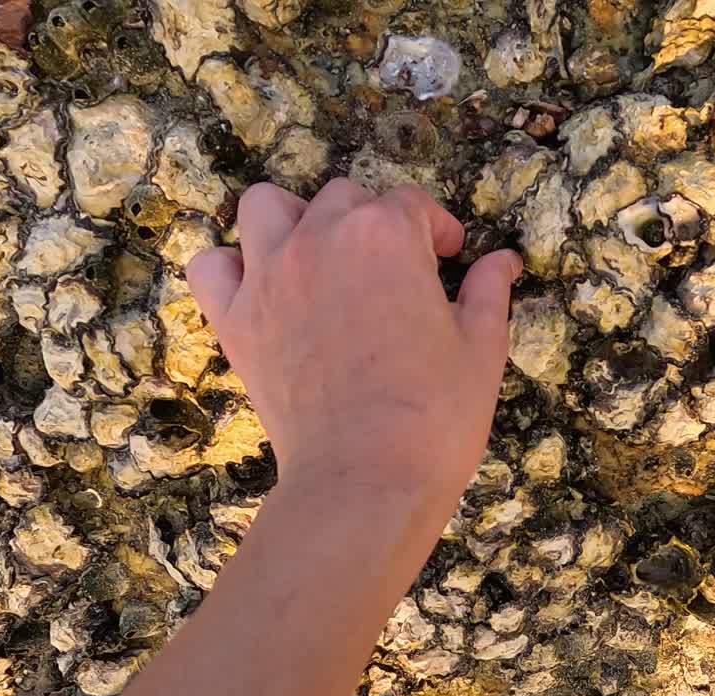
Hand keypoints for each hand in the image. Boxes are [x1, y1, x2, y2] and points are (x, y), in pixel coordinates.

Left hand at [188, 180, 521, 496]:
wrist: (365, 478)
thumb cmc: (436, 415)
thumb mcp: (481, 349)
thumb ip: (488, 292)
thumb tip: (502, 260)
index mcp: (387, 235)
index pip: (412, 204)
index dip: (437, 228)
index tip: (449, 255)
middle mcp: (321, 238)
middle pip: (343, 198)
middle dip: (373, 222)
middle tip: (393, 270)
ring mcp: (269, 276)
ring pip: (267, 206)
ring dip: (294, 220)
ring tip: (320, 257)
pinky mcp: (235, 319)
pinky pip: (212, 266)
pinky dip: (231, 267)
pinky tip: (261, 288)